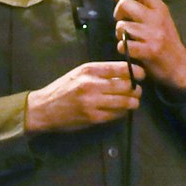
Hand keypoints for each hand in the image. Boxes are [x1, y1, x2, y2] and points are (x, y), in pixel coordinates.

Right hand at [25, 60, 143, 133]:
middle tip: (138, 91)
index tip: (142, 74)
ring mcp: (92, 102)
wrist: (44, 108)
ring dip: (133, 102)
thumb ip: (100, 73)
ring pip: (124, 102)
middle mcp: (91, 84)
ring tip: (133, 102)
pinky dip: (122, 112)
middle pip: (126, 86)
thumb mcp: (79, 74)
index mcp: (89, 70)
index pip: (120, 68)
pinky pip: (116, 114)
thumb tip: (126, 74)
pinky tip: (120, 110)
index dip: (136, 71)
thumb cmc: (63, 88)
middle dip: (136, 89)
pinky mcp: (93, 117)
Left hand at [113, 0, 185, 95]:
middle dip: (118, 12)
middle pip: (125, 4)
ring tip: (129, 39)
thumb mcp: (161, 19)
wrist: (178, 65)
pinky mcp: (148, 51)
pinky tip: (131, 50)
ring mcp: (153, 35)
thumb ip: (146, 8)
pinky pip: (123, 44)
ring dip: (120, 33)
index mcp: (160, 9)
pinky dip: (123, 48)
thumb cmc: (166, 41)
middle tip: (122, 21)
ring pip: (121, 26)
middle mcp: (157, 19)